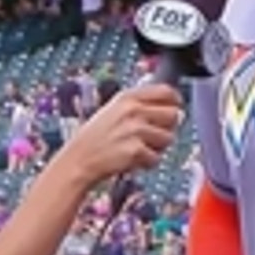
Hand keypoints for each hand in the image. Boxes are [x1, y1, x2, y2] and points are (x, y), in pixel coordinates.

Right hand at [58, 84, 183, 183]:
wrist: (79, 159)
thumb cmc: (96, 136)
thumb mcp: (114, 109)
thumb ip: (141, 104)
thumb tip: (173, 106)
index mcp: (128, 97)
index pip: (166, 91)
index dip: (175, 101)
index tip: (175, 108)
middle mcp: (133, 110)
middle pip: (174, 115)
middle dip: (168, 127)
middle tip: (153, 135)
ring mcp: (135, 130)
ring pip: (168, 138)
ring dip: (157, 147)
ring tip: (138, 148)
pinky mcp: (136, 151)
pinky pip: (156, 158)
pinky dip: (147, 163)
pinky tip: (132, 159)